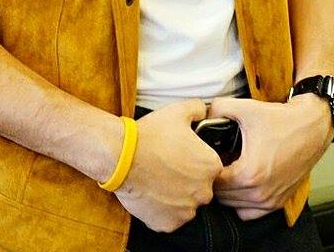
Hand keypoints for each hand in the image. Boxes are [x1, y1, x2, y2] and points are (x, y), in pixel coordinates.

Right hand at [114, 99, 222, 231]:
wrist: (122, 156)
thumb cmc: (151, 134)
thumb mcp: (178, 110)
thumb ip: (198, 108)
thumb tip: (205, 111)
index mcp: (211, 166)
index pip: (211, 166)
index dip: (196, 158)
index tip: (181, 154)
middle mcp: (204, 193)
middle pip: (201, 187)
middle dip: (188, 178)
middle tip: (168, 165)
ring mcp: (186, 212)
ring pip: (187, 204)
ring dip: (177, 195)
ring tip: (158, 178)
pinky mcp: (168, 224)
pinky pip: (170, 217)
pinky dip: (163, 208)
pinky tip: (152, 192)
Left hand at [207, 94, 333, 219]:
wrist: (311, 127)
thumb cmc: (282, 121)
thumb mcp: (246, 108)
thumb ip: (218, 109)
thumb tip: (203, 113)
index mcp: (248, 174)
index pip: (213, 181)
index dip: (207, 166)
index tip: (209, 154)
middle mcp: (259, 193)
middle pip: (221, 195)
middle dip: (215, 178)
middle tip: (218, 160)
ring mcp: (270, 201)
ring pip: (234, 205)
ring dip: (227, 191)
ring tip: (229, 169)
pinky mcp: (278, 203)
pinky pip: (249, 212)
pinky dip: (242, 201)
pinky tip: (243, 181)